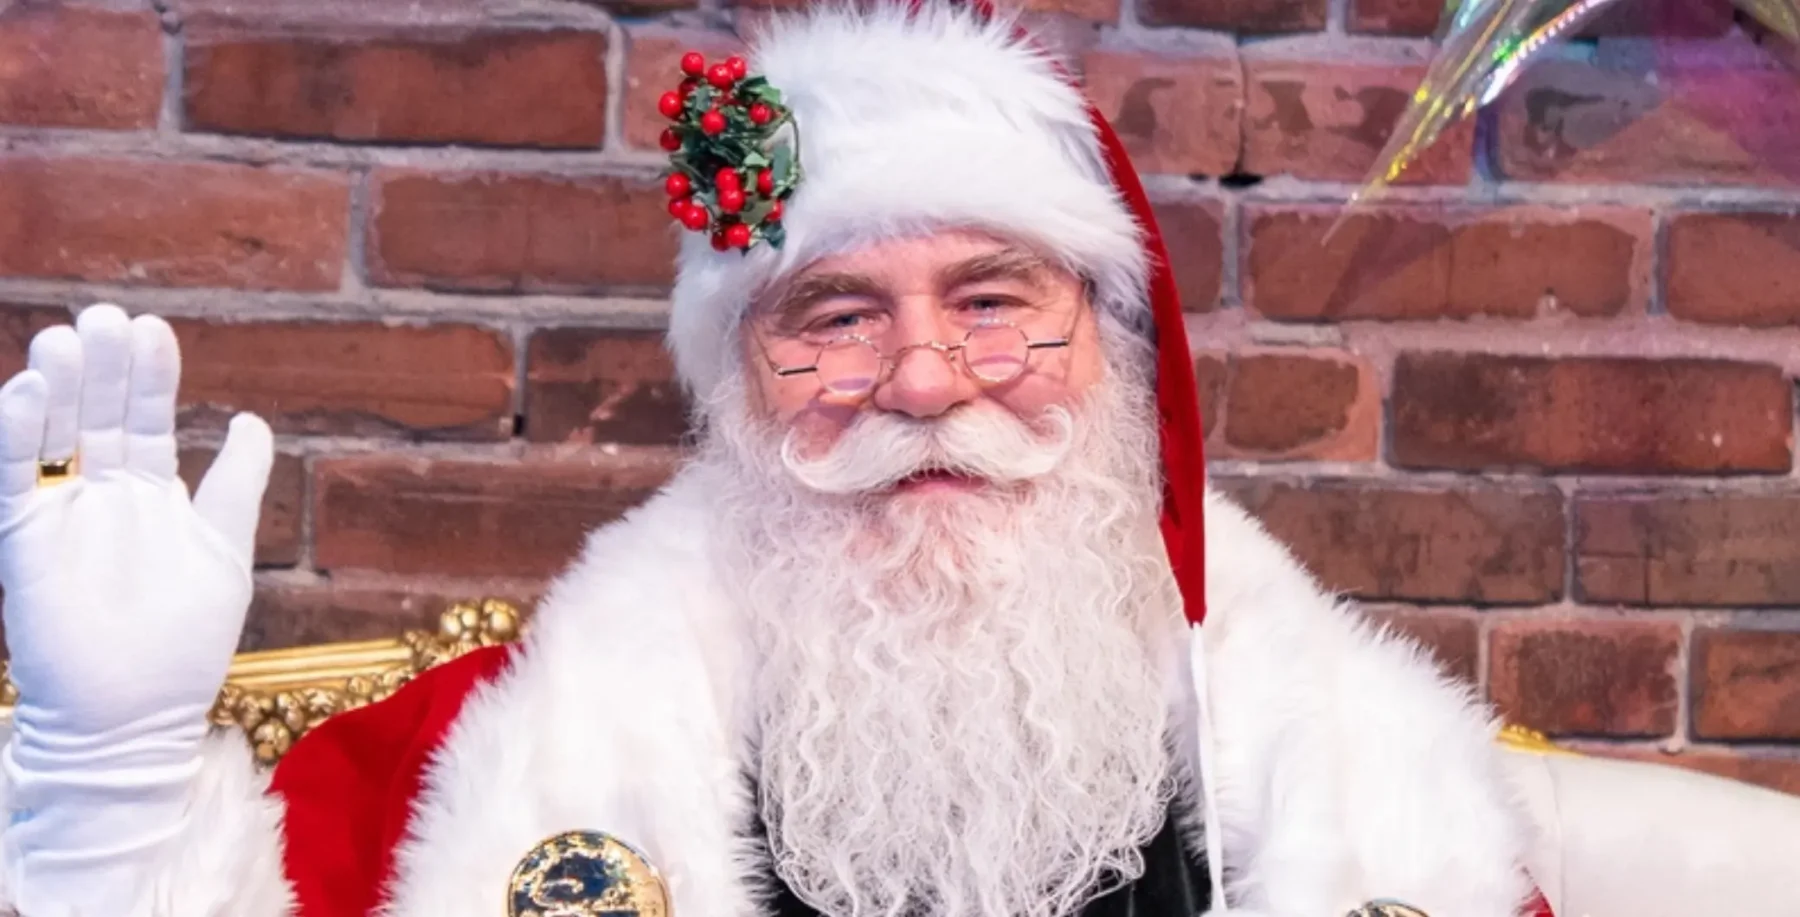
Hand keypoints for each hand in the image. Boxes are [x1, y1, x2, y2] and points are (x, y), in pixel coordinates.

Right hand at [0, 304, 271, 910]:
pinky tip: (29, 394)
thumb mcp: (225, 550)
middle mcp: (102, 492)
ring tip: (66, 340)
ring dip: (58, 387)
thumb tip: (250, 419)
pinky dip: (18, 436)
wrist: (135, 715)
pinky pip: (15, 478)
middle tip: (105, 316)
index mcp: (151, 490)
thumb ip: (237, 483)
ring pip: (54, 434)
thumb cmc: (185, 641)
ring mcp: (60, 513)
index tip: (151, 328)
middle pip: (98, 413)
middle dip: (103, 366)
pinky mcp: (22, 539)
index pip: (146, 416)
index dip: (149, 375)